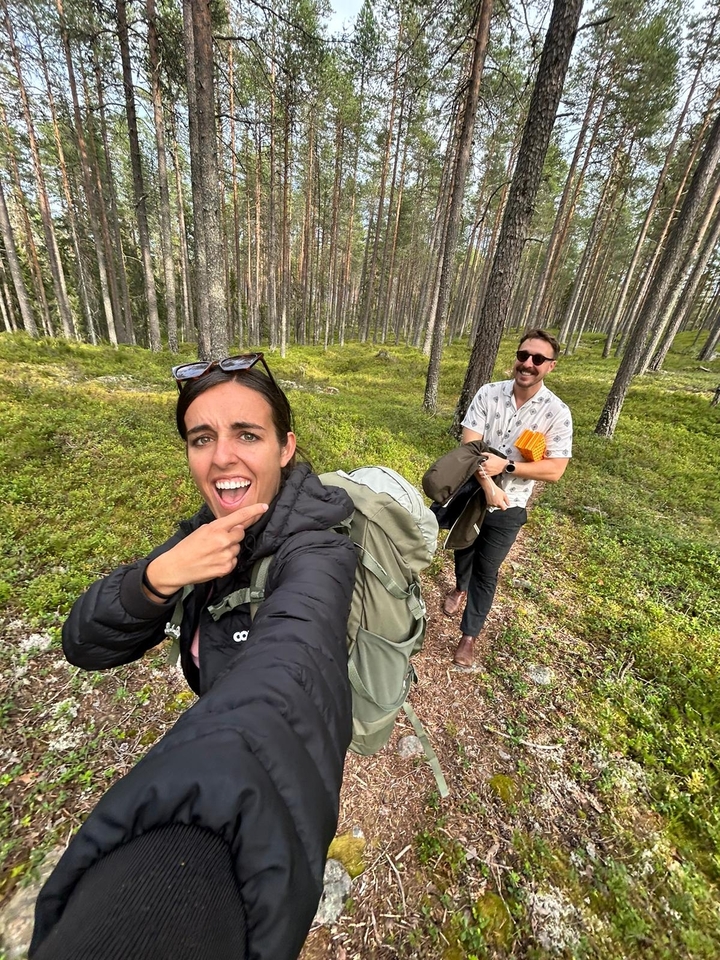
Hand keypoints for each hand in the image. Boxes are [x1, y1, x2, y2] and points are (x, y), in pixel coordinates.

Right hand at [144, 502, 268, 598]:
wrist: (176, 567)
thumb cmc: (188, 547)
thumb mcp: (202, 530)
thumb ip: (220, 527)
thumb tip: (236, 526)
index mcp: (216, 528)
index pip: (240, 517)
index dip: (254, 511)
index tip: (264, 507)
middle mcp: (223, 540)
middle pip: (241, 533)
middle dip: (234, 535)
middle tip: (220, 540)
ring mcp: (226, 555)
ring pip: (238, 548)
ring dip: (230, 549)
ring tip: (214, 552)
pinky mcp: (227, 568)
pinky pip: (234, 560)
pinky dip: (228, 560)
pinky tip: (215, 561)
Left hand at [479, 452, 508, 476]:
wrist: (504, 465)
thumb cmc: (498, 460)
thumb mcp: (491, 455)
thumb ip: (485, 454)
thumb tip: (481, 453)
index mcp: (486, 463)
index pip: (479, 463)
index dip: (479, 462)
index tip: (481, 462)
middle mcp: (486, 468)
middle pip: (479, 468)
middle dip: (479, 467)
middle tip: (480, 465)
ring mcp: (488, 472)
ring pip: (480, 473)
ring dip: (480, 471)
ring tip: (481, 469)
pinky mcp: (490, 475)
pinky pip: (484, 476)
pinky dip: (483, 475)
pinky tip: (484, 473)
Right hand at [484, 483, 509, 509]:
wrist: (490, 488)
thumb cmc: (496, 490)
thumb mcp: (504, 494)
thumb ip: (507, 500)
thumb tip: (508, 504)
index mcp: (500, 503)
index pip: (503, 509)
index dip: (505, 507)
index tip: (505, 506)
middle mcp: (495, 504)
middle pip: (499, 507)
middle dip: (500, 504)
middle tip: (499, 499)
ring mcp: (491, 504)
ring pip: (495, 506)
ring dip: (496, 504)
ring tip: (495, 498)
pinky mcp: (488, 503)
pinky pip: (491, 505)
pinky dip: (492, 503)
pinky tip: (493, 499)